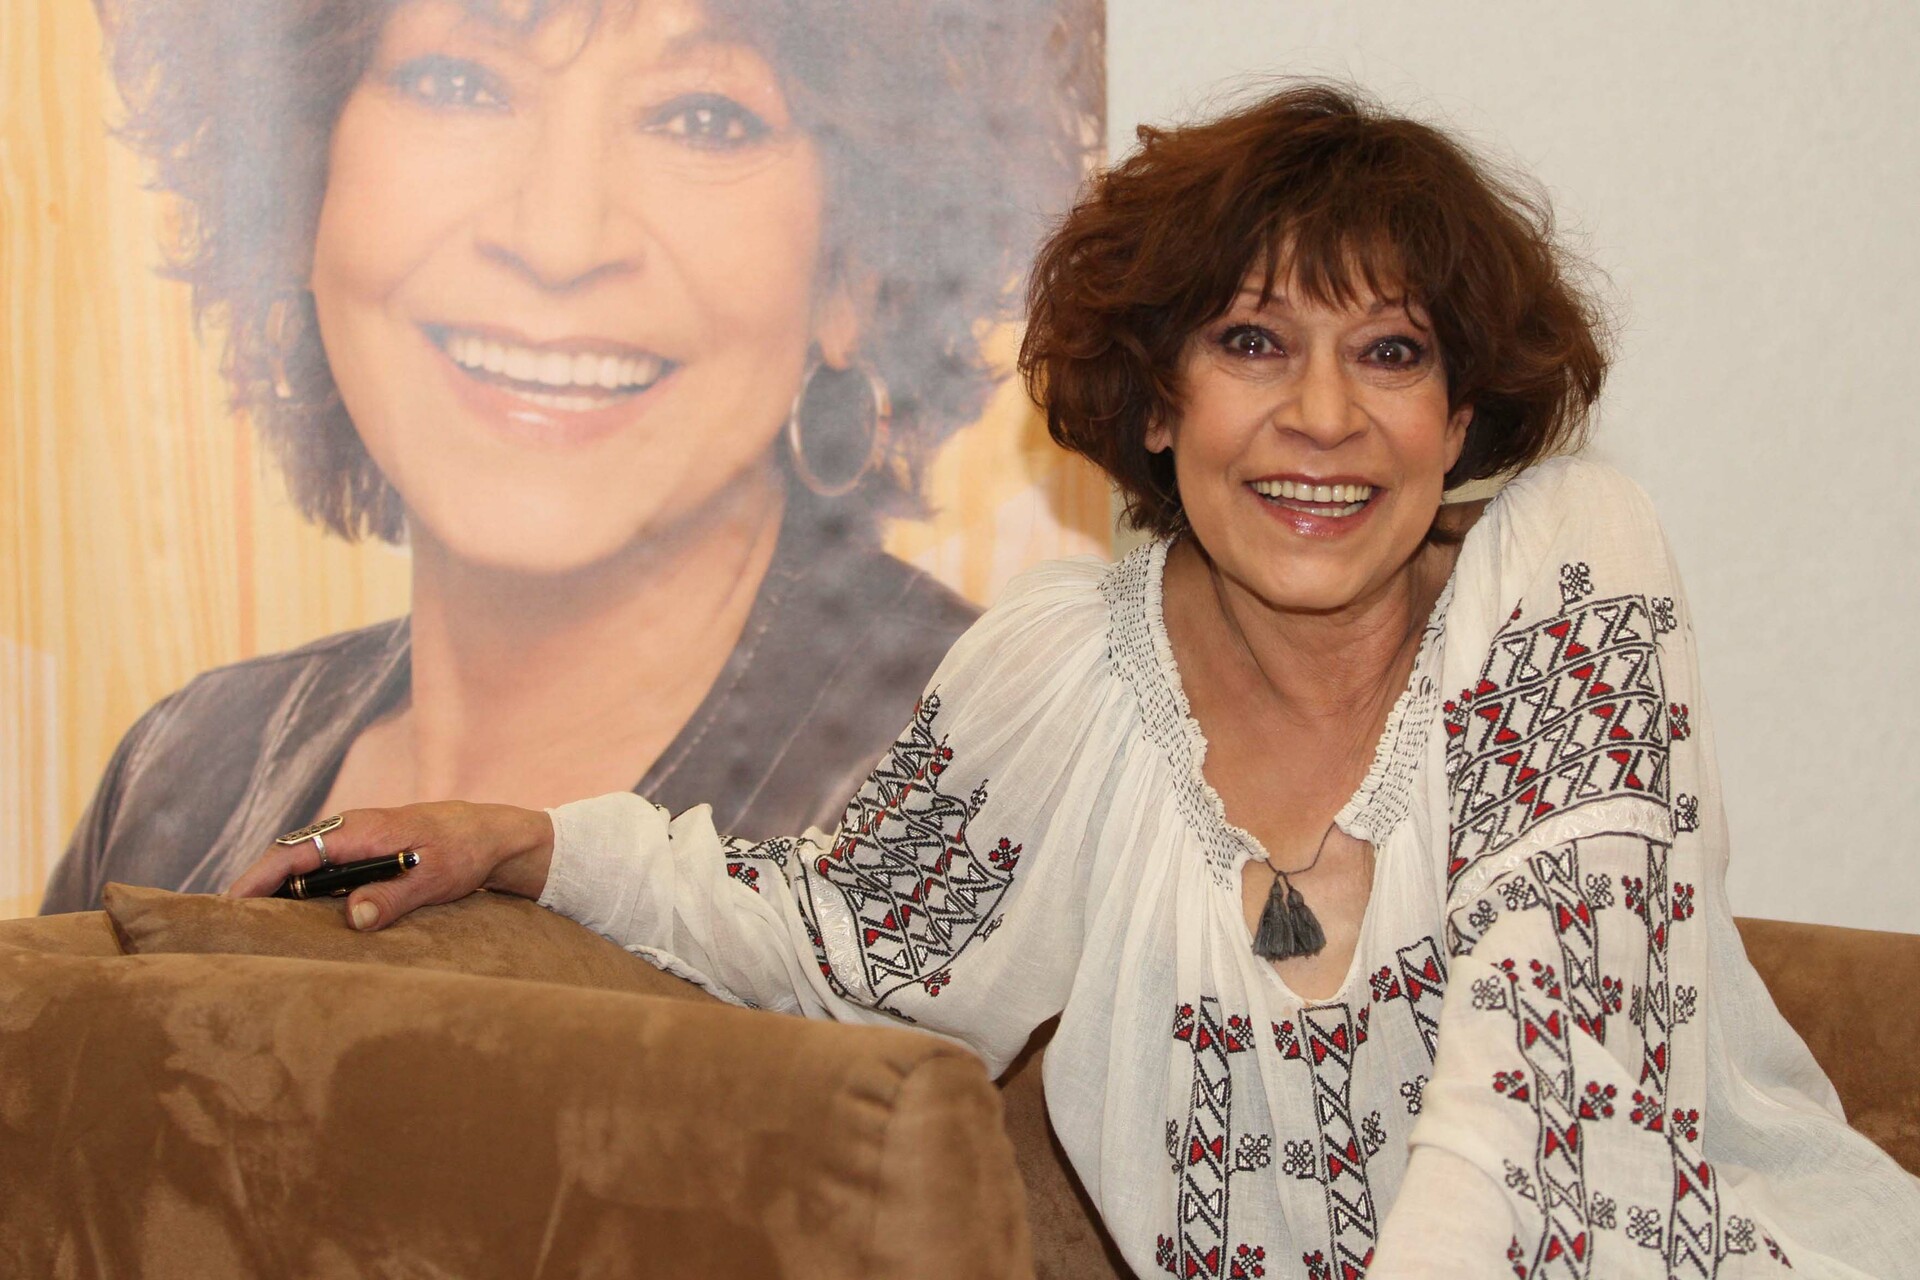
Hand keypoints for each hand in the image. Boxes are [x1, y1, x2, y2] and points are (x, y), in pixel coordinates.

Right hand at [225, 802, 554, 930]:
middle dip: (255, 887)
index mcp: (360, 831)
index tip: (228, 905)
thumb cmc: (464, 851)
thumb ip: (394, 896)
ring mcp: (354, 839)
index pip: (293, 853)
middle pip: (287, 858)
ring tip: (248, 927)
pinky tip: (293, 916)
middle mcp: (349, 830)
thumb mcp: (435, 878)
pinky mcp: (363, 851)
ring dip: (276, 889)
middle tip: (226, 926)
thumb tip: (354, 918)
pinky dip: (299, 888)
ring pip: (301, 863)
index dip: (257, 879)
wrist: (490, 833)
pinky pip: (319, 867)